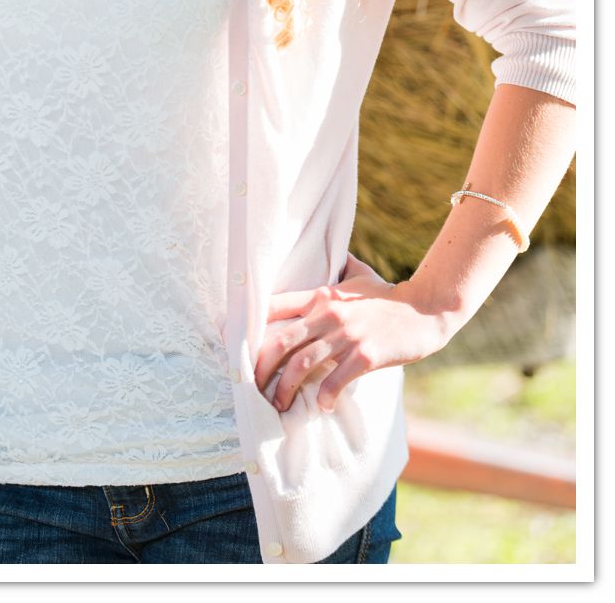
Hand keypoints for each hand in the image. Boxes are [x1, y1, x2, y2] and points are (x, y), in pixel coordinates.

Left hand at [253, 250, 452, 413]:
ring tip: (279, 405)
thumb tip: (332, 253)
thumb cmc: (389, 295)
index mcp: (322, 296)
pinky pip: (336, 380)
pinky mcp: (366, 355)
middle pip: (281, 340)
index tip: (235, 344)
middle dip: (261, 367)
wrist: (425, 309)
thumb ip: (340, 266)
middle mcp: (329, 314)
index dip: (251, 325)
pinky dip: (324, 396)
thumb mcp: (360, 274)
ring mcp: (347, 335)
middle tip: (252, 388)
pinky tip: (322, 406)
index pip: (276, 306)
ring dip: (286, 388)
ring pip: (303, 363)